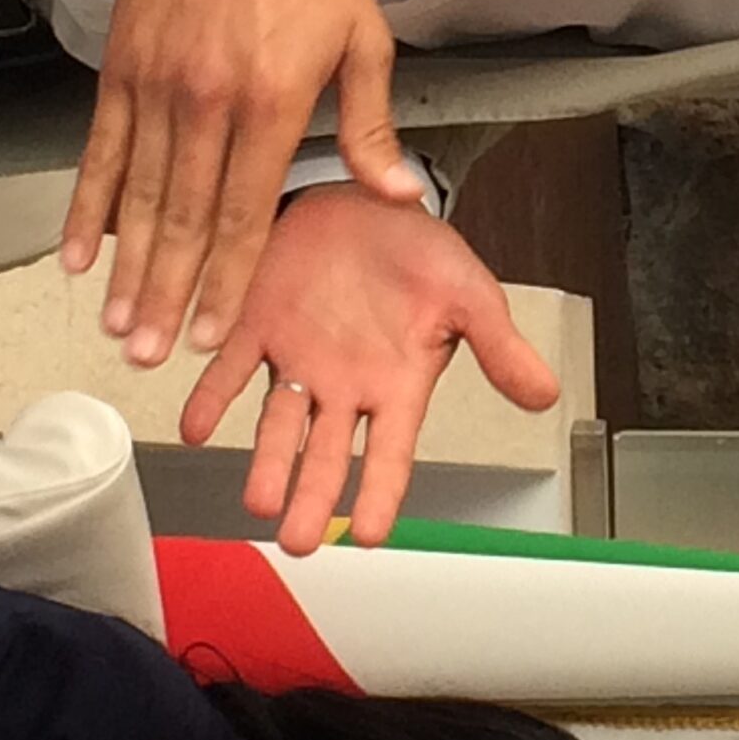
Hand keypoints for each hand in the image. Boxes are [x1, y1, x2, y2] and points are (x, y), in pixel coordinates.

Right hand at [59, 0, 426, 367]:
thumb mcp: (363, 42)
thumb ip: (370, 128)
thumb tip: (398, 197)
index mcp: (270, 104)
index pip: (242, 213)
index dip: (224, 280)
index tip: (209, 333)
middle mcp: (207, 102)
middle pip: (181, 219)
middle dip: (165, 295)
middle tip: (147, 355)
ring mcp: (157, 84)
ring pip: (135, 194)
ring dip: (123, 266)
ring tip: (113, 324)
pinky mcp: (123, 65)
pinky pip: (98, 149)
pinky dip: (83, 205)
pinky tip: (72, 254)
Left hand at [180, 182, 561, 553]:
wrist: (366, 199)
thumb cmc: (420, 250)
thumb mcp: (470, 293)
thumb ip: (499, 347)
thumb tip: (544, 393)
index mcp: (397, 385)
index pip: (390, 454)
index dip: (380, 494)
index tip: (370, 534)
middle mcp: (344, 385)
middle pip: (327, 455)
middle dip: (314, 499)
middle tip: (300, 540)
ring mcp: (298, 359)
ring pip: (278, 425)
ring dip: (266, 463)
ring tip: (259, 499)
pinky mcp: (257, 324)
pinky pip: (229, 369)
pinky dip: (212, 398)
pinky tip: (195, 427)